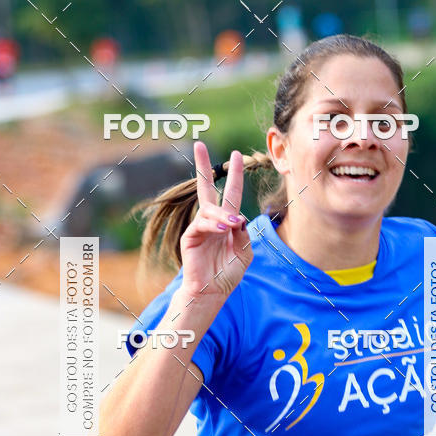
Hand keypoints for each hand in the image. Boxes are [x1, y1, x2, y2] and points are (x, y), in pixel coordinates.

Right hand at [180, 142, 252, 297]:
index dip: (235, 175)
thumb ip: (244, 233)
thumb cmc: (228, 272)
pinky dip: (214, 225)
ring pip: (210, 210)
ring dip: (222, 216)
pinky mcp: (190, 236)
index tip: (236, 155)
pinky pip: (202, 224)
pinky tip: (224, 229)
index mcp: (227, 222)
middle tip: (199, 144)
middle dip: (203, 166)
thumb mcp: (244, 251)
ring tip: (231, 225)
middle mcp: (212, 221)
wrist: (213, 291)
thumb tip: (237, 217)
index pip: (231, 194)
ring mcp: (200, 227)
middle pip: (207, 188)